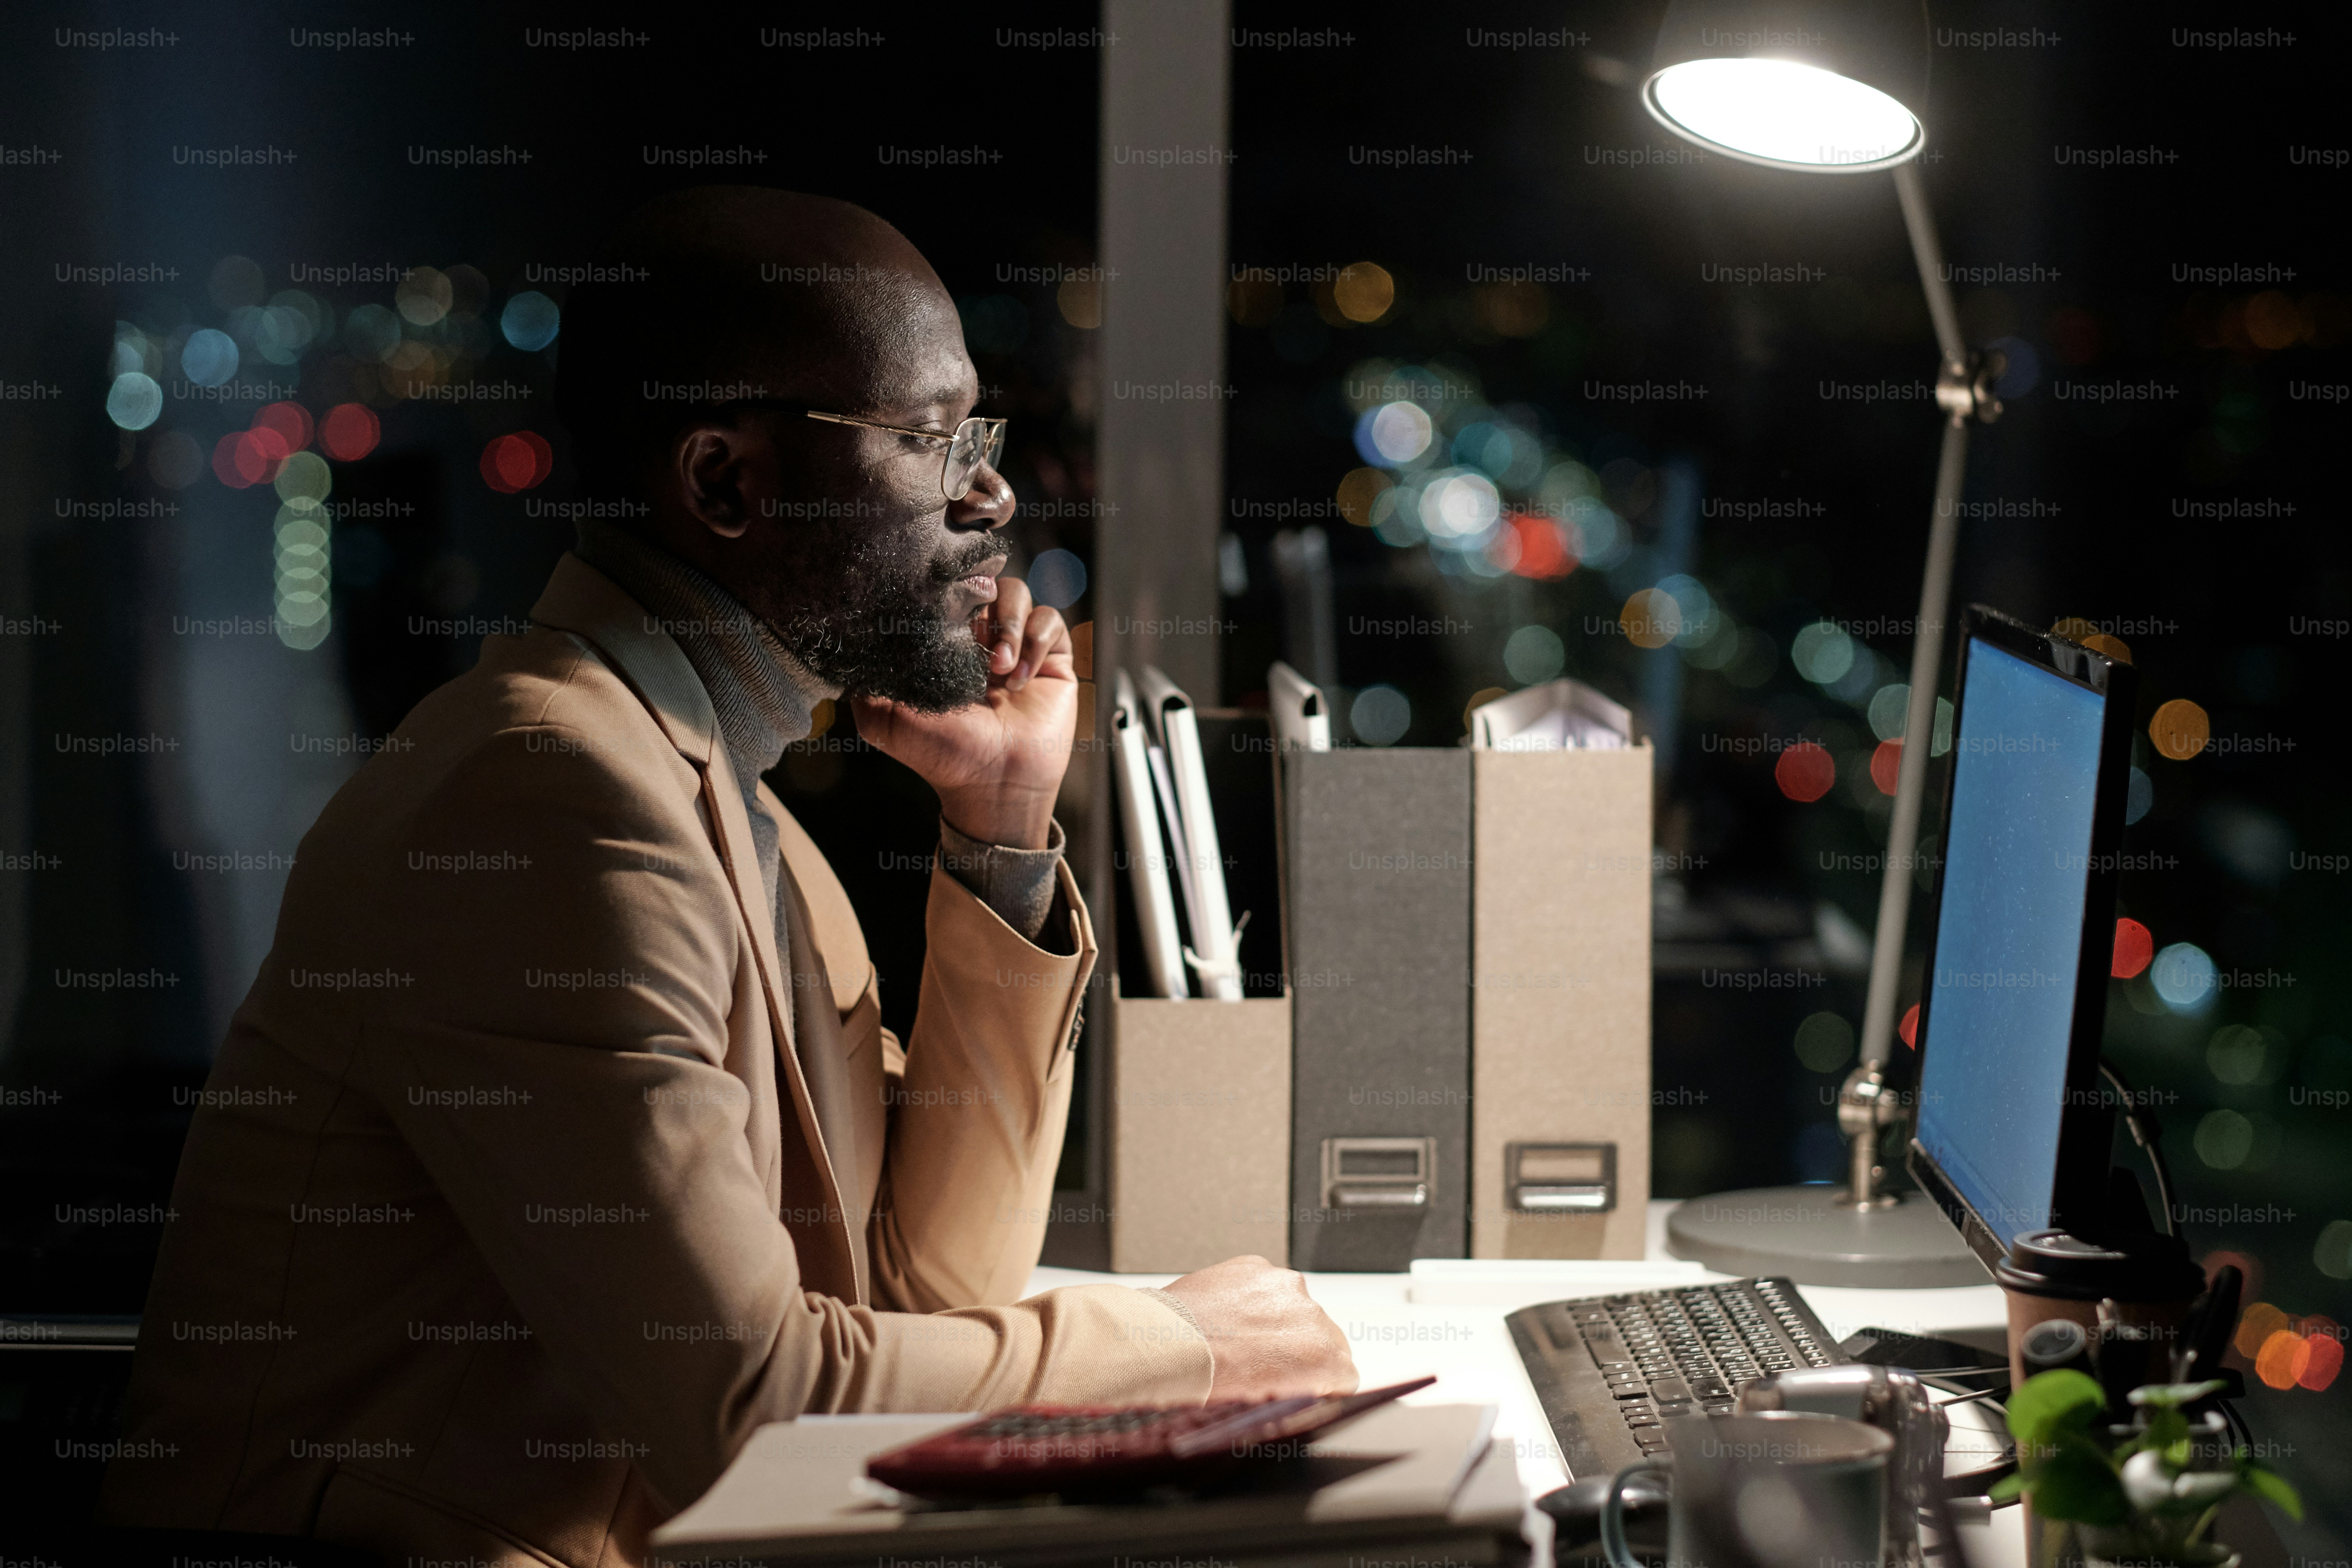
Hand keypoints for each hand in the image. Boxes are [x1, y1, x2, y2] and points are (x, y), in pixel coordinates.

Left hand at [851, 576, 1075, 849]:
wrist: (992, 783)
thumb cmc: (941, 755)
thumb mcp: (883, 718)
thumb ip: (865, 680)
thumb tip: (851, 642)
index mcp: (947, 645)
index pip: (949, 591)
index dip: (949, 586)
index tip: (944, 601)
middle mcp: (983, 640)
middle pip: (986, 581)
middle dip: (980, 602)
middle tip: (975, 639)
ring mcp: (1019, 648)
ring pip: (1020, 594)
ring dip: (1008, 624)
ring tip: (999, 667)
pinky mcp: (1053, 659)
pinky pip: (1051, 621)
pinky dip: (1034, 642)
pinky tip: (1020, 679)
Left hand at [1158, 1255, 1357, 1400]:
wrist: (1167, 1347)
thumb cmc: (1211, 1384)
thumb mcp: (1270, 1407)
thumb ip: (1303, 1393)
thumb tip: (1308, 1393)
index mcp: (1322, 1358)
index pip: (1344, 1374)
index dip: (1323, 1383)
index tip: (1304, 1386)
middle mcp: (1311, 1316)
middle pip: (1325, 1337)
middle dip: (1302, 1351)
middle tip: (1266, 1365)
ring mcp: (1283, 1286)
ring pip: (1295, 1307)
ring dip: (1278, 1321)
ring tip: (1240, 1339)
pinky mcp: (1256, 1267)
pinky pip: (1267, 1286)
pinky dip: (1253, 1299)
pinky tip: (1228, 1317)